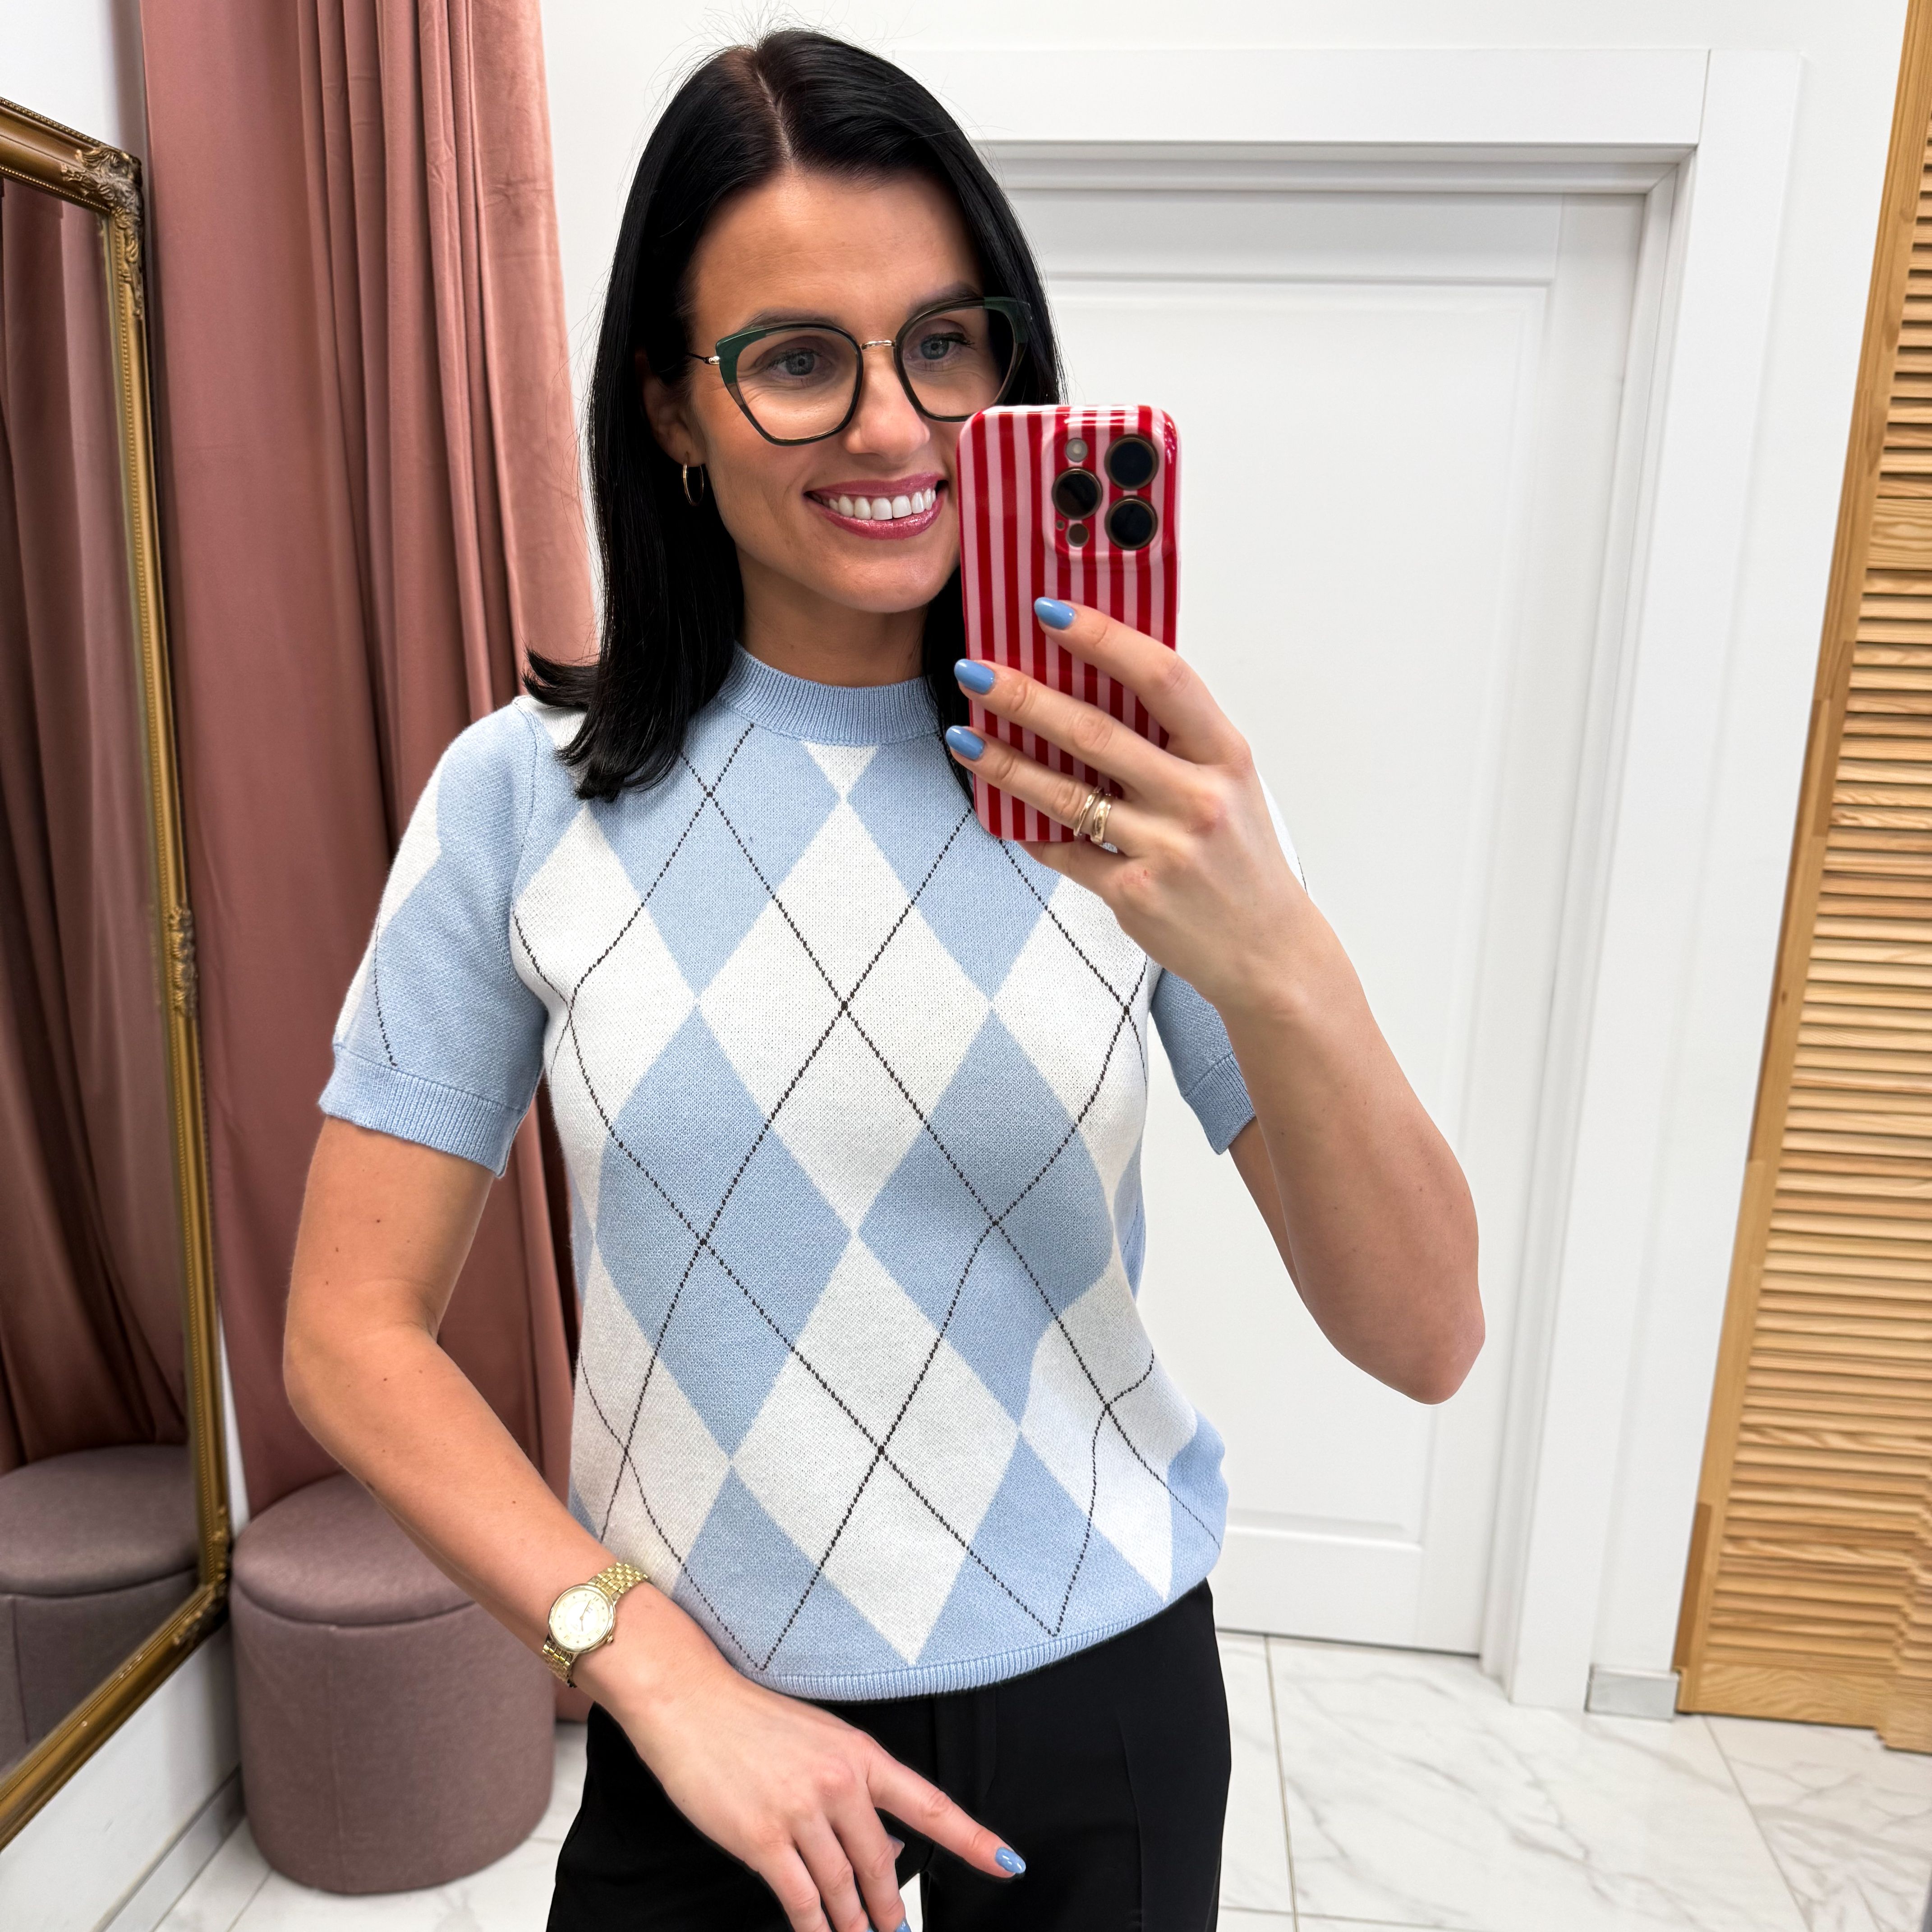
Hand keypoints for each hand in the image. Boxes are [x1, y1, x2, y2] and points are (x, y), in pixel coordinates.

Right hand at [578, 1591, 1020, 1931]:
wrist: (689, 1700)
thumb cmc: (750, 1720)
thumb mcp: (817, 1739)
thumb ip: (851, 1787)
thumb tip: (880, 1842)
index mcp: (859, 1753)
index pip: (929, 1804)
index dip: (973, 1839)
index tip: (1007, 1863)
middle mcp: (839, 1781)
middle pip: (881, 1863)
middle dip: (891, 1907)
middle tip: (897, 1930)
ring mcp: (801, 1810)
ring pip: (843, 1888)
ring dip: (854, 1924)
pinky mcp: (763, 1837)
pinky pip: (800, 1899)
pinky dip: (813, 1927)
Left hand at [948, 598, 1310, 1015]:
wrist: (1268, 951)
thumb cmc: (1241, 858)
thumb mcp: (1231, 783)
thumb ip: (1176, 737)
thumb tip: (1099, 679)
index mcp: (1225, 756)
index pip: (1162, 676)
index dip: (1103, 638)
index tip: (1050, 612)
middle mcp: (1197, 798)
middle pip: (1096, 733)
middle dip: (1026, 697)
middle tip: (976, 671)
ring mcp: (1164, 849)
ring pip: (1066, 795)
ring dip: (1005, 762)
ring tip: (963, 736)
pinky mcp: (1133, 893)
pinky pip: (1065, 851)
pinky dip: (1029, 828)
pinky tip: (999, 805)